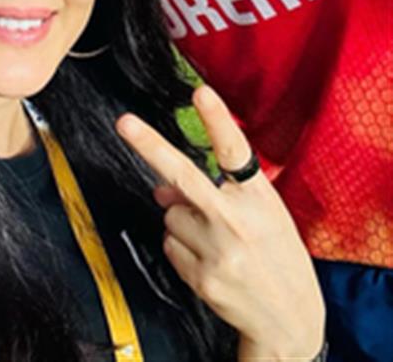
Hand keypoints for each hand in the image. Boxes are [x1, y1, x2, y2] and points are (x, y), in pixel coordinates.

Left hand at [117, 86, 324, 361]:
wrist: (290, 322)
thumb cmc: (277, 257)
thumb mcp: (263, 215)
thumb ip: (218, 193)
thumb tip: (161, 189)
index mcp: (260, 198)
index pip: (237, 151)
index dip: (217, 120)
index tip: (201, 93)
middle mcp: (237, 221)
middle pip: (185, 176)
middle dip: (150, 146)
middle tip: (124, 123)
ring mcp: (218, 251)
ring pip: (170, 215)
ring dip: (182, 222)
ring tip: (216, 242)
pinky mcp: (202, 277)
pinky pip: (170, 245)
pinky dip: (182, 249)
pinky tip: (210, 261)